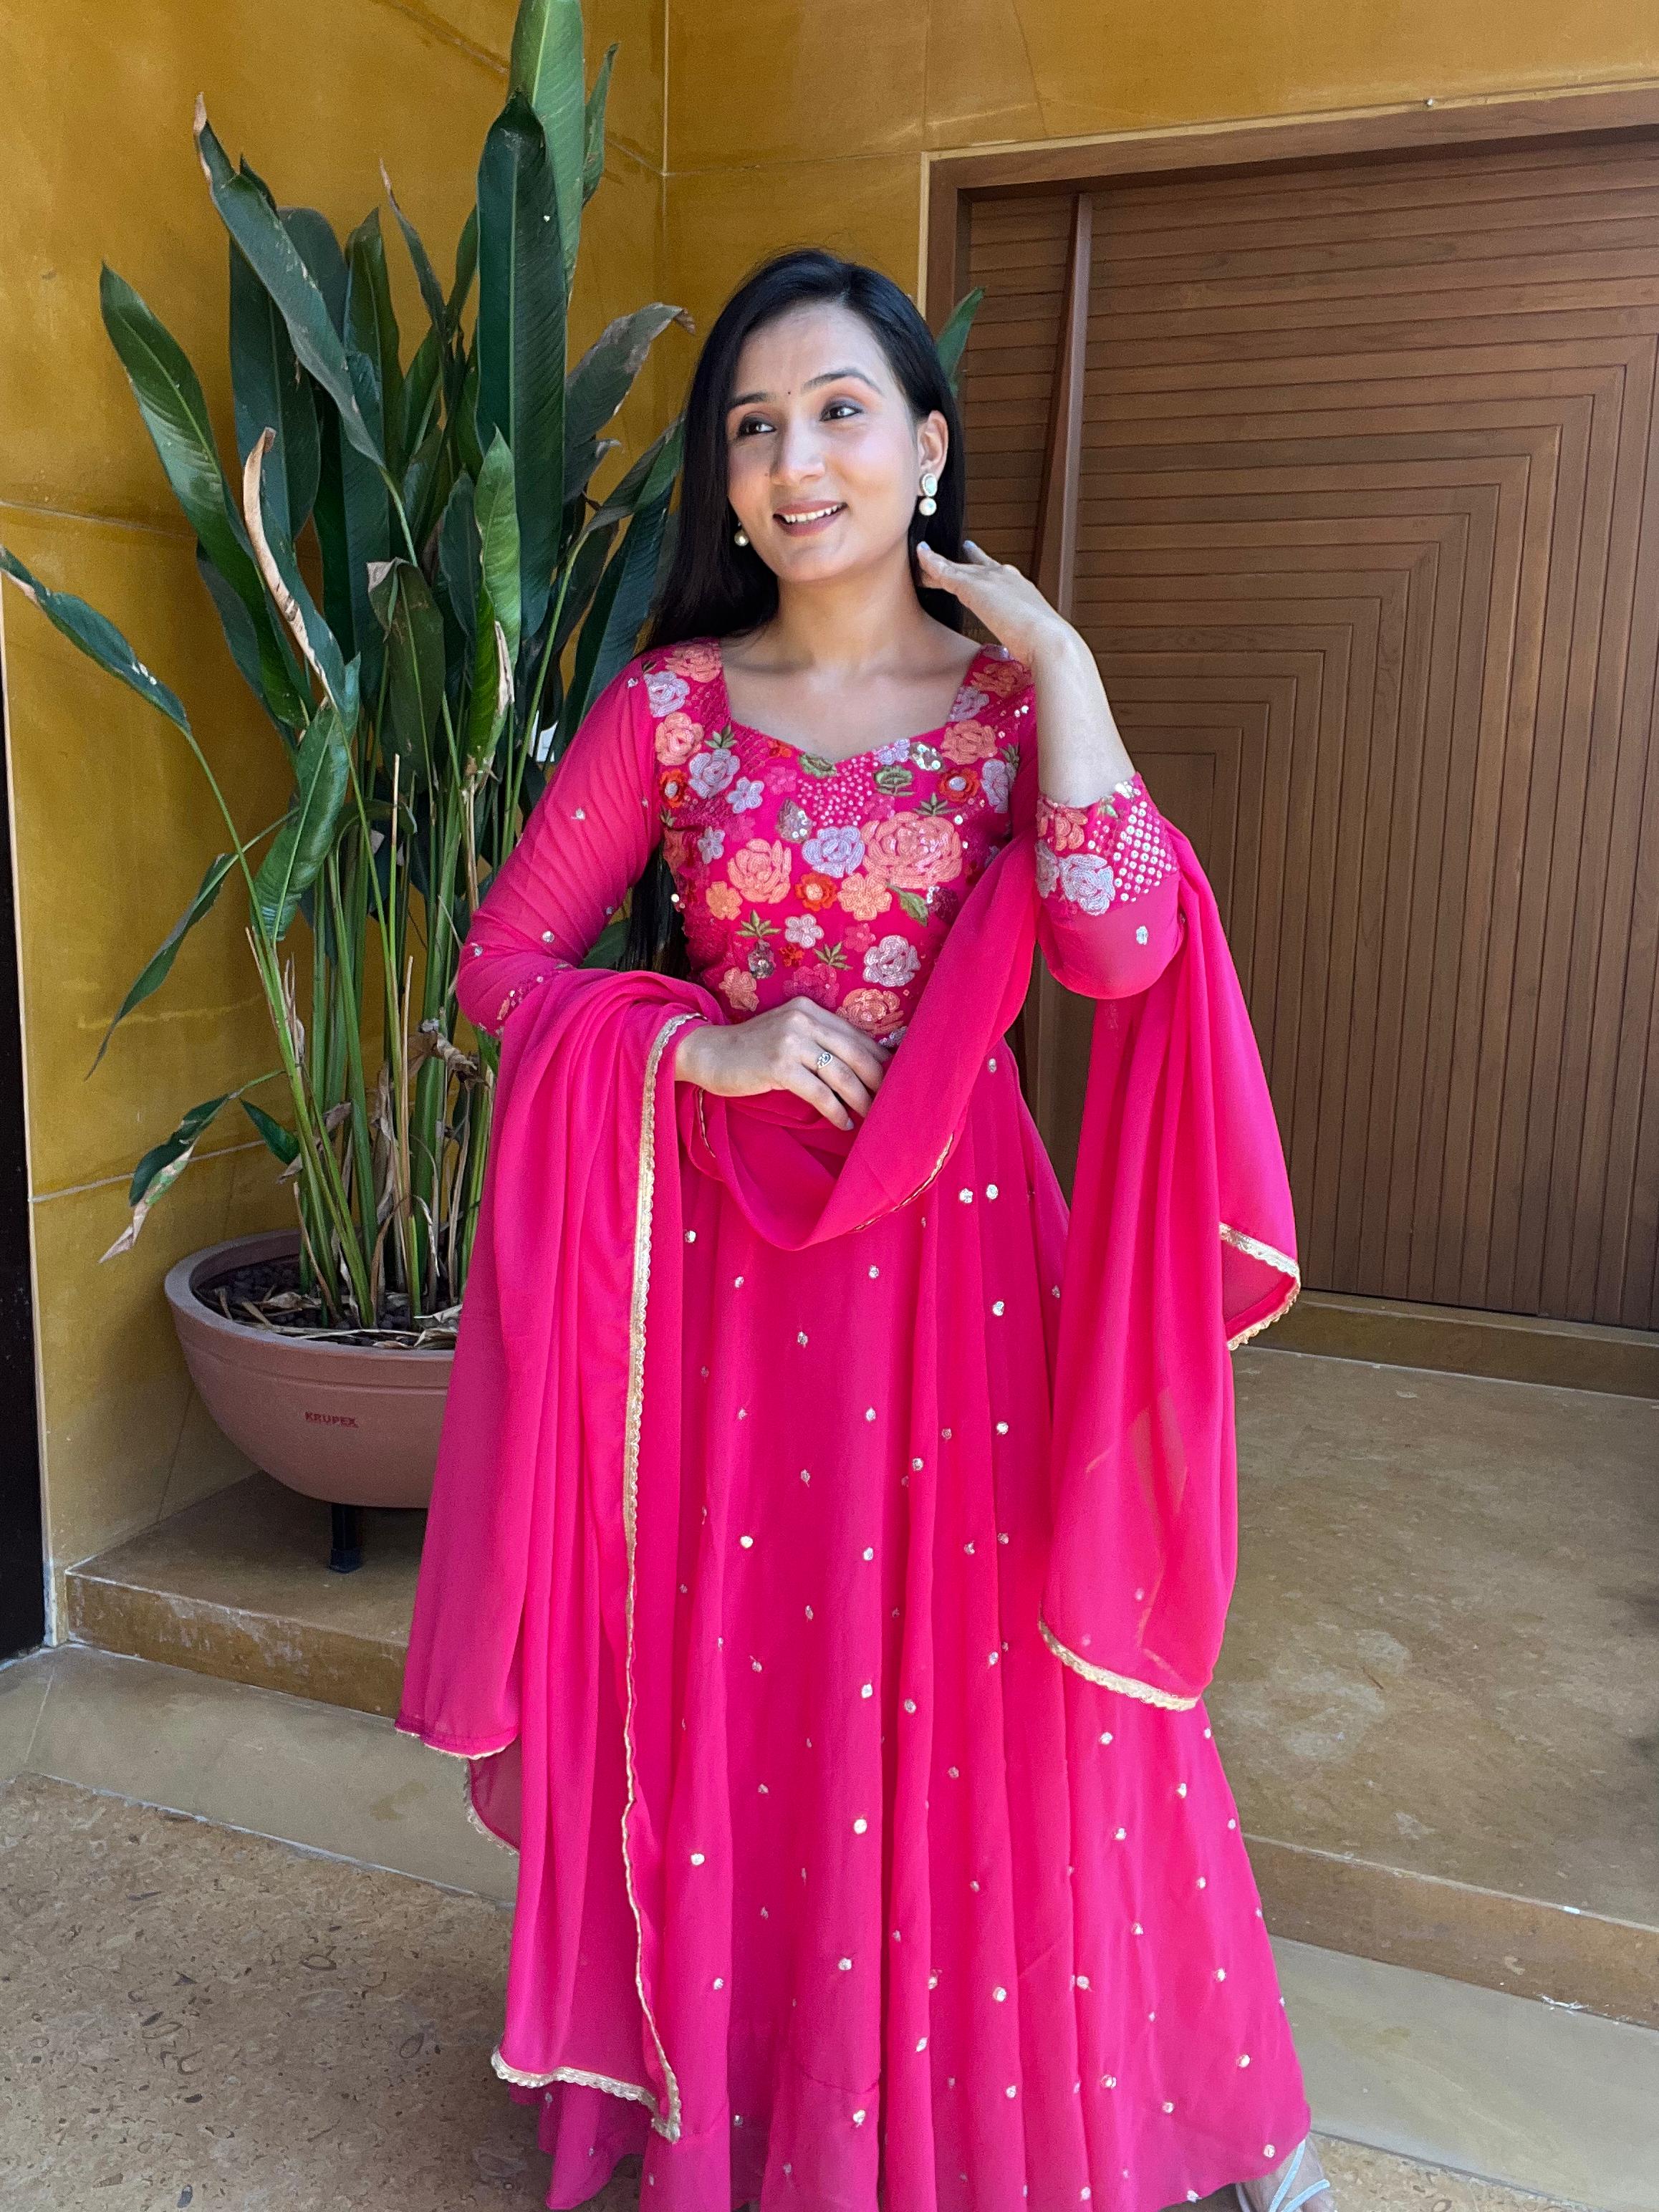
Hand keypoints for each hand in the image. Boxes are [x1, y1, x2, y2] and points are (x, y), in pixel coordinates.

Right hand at [673, 1002, 892, 1131]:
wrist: (708, 1053)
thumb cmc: (751, 1050)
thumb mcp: (788, 1035)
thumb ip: (819, 1041)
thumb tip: (861, 1064)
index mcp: (808, 1008)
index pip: (855, 1033)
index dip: (879, 1057)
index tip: (895, 1077)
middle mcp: (802, 1019)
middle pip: (854, 1053)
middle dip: (877, 1080)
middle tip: (890, 1101)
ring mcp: (790, 1041)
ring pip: (840, 1074)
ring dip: (860, 1099)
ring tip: (870, 1115)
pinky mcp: (779, 1065)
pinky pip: (819, 1092)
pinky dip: (836, 1110)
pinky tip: (843, 1122)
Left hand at [920, 537, 1134, 800]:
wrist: (1055, 646)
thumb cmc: (1055, 660)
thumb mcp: (1039, 659)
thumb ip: (1035, 668)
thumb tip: (1046, 695)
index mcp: (1027, 597)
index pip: (1006, 582)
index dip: (994, 578)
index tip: (987, 572)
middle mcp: (1011, 582)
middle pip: (983, 566)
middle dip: (969, 559)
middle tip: (958, 549)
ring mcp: (992, 581)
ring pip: (960, 567)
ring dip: (942, 563)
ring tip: (924, 554)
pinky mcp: (974, 586)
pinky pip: (945, 571)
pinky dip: (931, 563)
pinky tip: (919, 555)